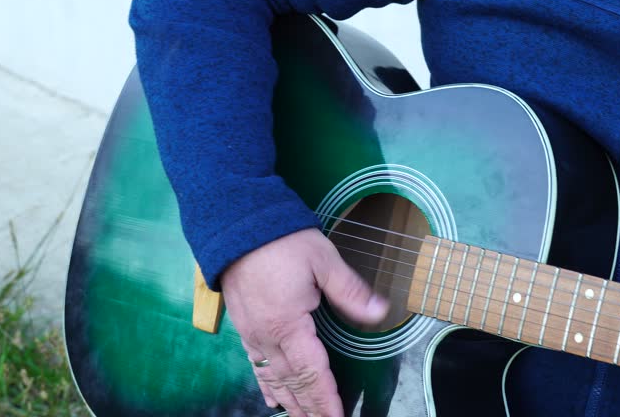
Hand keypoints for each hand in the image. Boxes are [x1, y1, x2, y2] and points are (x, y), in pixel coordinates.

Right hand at [220, 227, 388, 415]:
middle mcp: (267, 336)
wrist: (237, 222)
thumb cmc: (282, 240)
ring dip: (290, 403)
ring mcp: (252, 333)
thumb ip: (351, 292)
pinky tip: (272, 398)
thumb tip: (381, 312)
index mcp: (288, 325)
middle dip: (309, 409)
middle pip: (292, 383)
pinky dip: (267, 385)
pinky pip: (256, 365)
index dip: (326, 400)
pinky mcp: (244, 325)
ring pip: (272, 378)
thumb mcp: (324, 261)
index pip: (312, 374)